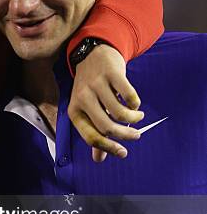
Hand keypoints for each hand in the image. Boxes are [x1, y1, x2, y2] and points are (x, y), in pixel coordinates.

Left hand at [68, 44, 143, 161]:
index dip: (108, 148)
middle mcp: (83, 98)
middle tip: (136, 135)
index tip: (123, 153)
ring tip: (138, 116)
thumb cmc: (91, 88)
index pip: (91, 137)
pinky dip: (135, 103)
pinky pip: (129, 96)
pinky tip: (135, 104)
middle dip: (125, 135)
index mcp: (75, 111)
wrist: (92, 53)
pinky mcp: (112, 73)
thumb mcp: (87, 110)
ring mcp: (97, 85)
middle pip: (107, 127)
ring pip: (120, 113)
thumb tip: (99, 159)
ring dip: (134, 118)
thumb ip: (94, 133)